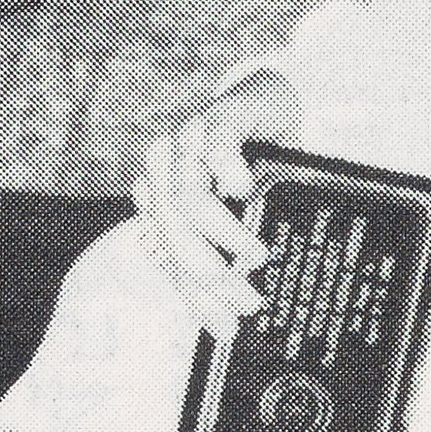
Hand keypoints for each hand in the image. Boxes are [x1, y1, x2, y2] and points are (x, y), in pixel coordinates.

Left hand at [130, 68, 298, 337]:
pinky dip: (228, 173)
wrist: (271, 105)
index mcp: (159, 202)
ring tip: (256, 255)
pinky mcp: (215, 118)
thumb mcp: (234, 216)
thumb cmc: (252, 167)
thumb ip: (220, 251)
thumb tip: (233, 310)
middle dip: (212, 276)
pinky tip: (245, 189)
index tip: (227, 327)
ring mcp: (185, 143)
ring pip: (189, 202)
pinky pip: (214, 150)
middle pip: (176, 236)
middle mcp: (162, 174)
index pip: (171, 260)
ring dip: (223, 235)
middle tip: (248, 298)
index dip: (197, 298)